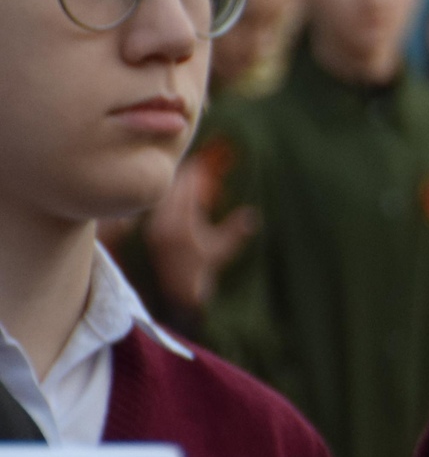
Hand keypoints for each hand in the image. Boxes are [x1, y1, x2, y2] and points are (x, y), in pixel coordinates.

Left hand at [145, 149, 258, 311]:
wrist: (173, 293)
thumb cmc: (200, 273)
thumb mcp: (222, 251)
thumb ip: (235, 230)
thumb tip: (252, 214)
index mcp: (182, 222)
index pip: (188, 185)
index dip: (199, 171)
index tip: (207, 163)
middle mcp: (163, 220)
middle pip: (173, 185)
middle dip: (187, 175)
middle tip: (199, 166)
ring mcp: (152, 223)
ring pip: (164, 193)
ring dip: (177, 186)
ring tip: (190, 183)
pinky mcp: (147, 227)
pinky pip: (157, 203)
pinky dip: (169, 197)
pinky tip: (177, 200)